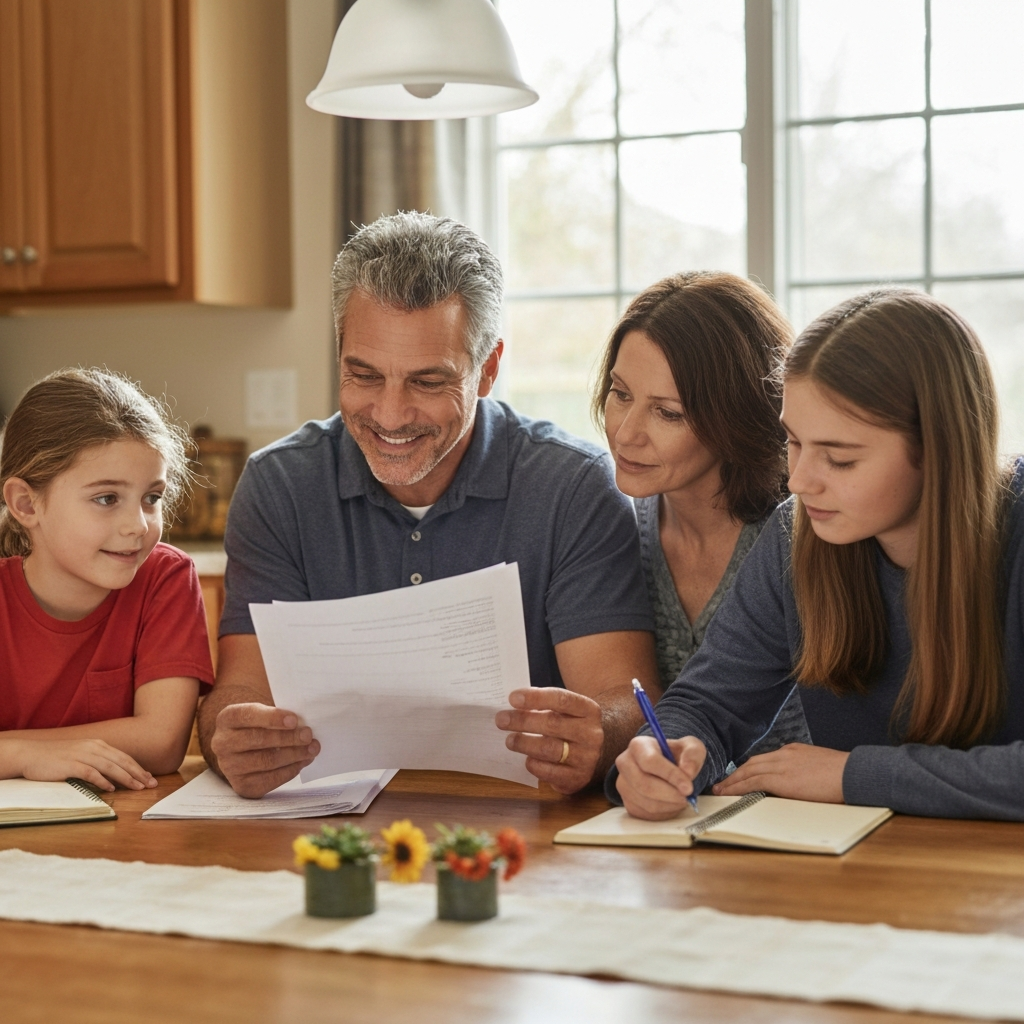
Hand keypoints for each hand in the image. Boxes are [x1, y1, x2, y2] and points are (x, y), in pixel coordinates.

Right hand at [12, 737, 155, 792]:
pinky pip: (91, 773)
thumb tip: (113, 776)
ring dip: (126, 778)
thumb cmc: (57, 757)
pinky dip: (102, 781)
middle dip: (139, 773)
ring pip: (110, 767)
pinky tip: (111, 789)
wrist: (31, 754)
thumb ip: (98, 762)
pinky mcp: (71, 764)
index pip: (124, 757)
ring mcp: (82, 755)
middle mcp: (93, 747)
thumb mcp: (82, 755)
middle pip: (122, 761)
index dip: (138, 768)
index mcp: (98, 744)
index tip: (150, 778)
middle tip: (151, 784)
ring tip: (138, 787)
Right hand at [209, 703, 319, 797]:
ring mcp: (229, 767)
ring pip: (266, 761)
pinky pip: (269, 779)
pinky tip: (302, 762)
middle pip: (258, 740)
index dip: (272, 717)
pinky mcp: (241, 786)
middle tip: (308, 735)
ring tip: (312, 749)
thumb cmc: (258, 727)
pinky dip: (290, 770)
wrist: (243, 751)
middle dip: (288, 738)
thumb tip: (303, 723)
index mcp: (227, 719)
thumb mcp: (262, 713)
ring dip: (294, 755)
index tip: (294, 720)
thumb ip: (278, 715)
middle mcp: (222, 743)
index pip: (248, 715)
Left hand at [495, 687, 603, 793]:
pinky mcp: (578, 778)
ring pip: (549, 749)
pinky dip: (534, 764)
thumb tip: (513, 704)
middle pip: (553, 724)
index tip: (513, 698)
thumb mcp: (567, 711)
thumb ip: (546, 705)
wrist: (596, 753)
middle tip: (502, 719)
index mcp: (589, 710)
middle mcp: (591, 734)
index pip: (561, 700)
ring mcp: (586, 758)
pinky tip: (527, 759)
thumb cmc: (572, 726)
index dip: (536, 698)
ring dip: (524, 743)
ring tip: (509, 740)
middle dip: (523, 721)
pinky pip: (550, 772)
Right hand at [614, 735, 705, 819]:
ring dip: (669, 805)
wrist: (668, 768)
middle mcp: (625, 763)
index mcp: (638, 745)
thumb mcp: (690, 747)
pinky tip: (672, 803)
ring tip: (681, 798)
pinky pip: (646, 814)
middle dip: (670, 794)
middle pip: (644, 785)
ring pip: (646, 803)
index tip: (688, 788)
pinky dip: (664, 813)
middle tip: (687, 797)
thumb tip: (688, 772)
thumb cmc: (677, 756)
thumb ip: (692, 755)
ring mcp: (624, 785)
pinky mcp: (628, 803)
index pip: (650, 761)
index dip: (670, 775)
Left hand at [712, 743, 848, 802]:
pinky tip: (730, 793)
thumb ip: (805, 772)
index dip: (749, 769)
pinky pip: (753, 782)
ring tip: (720, 789)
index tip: (740, 776)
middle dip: (736, 774)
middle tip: (722, 782)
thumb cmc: (844, 774)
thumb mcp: (820, 768)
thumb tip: (799, 784)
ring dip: (732, 781)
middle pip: (752, 763)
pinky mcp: (782, 778)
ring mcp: (782, 765)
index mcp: (794, 751)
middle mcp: (784, 754)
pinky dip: (738, 787)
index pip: (764, 759)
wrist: (854, 773)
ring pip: (748, 771)